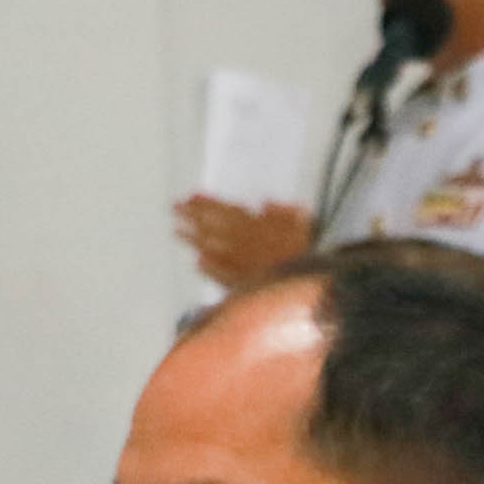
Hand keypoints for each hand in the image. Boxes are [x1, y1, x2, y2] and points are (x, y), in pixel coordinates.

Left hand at [173, 196, 314, 290]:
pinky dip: (208, 268)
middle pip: (212, 226)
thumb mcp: (304, 223)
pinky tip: (197, 263)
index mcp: (256, 225)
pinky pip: (221, 274)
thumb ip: (284, 212)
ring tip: (177, 232)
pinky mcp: (242, 284)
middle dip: (192, 216)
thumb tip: (266, 204)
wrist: (307, 288)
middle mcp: (243, 243)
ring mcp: (240, 264)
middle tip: (173, 209)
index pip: (225, 210)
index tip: (190, 196)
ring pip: (212, 248)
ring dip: (193, 239)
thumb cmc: (309, 252)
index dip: (206, 202)